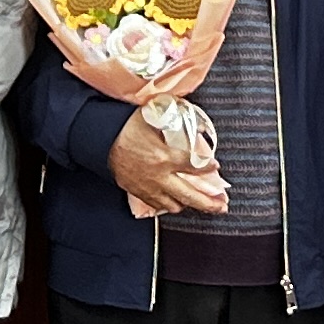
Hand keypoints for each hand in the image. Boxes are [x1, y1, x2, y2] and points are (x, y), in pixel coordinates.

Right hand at [109, 110, 229, 218]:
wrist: (101, 141)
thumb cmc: (125, 127)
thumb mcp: (153, 118)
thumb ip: (175, 121)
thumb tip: (195, 125)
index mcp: (164, 157)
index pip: (194, 166)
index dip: (208, 167)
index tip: (216, 166)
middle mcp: (159, 177)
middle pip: (190, 196)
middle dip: (210, 203)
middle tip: (222, 205)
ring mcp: (149, 188)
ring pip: (175, 206)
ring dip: (189, 204)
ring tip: (200, 203)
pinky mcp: (139, 193)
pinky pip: (158, 205)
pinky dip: (169, 204)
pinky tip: (176, 201)